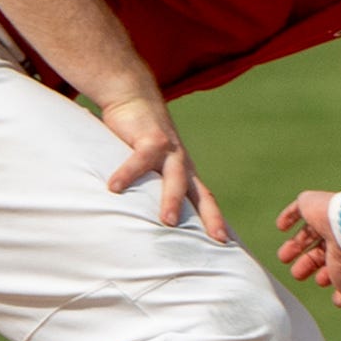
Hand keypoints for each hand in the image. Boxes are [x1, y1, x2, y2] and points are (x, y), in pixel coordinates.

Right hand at [100, 94, 227, 240]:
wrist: (134, 96)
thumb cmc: (139, 138)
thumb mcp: (150, 165)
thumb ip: (149, 187)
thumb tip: (145, 218)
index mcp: (184, 172)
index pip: (206, 199)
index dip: (216, 220)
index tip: (226, 244)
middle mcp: (181, 163)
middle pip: (200, 193)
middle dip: (210, 216)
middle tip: (216, 239)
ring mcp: (168, 150)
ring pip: (175, 178)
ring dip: (172, 200)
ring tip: (167, 221)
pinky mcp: (149, 138)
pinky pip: (139, 159)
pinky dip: (127, 174)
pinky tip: (114, 187)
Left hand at [275, 192, 340, 307]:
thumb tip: (338, 301)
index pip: (337, 262)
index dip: (327, 273)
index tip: (320, 281)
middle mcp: (339, 234)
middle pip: (321, 248)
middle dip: (309, 262)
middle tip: (297, 274)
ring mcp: (326, 218)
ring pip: (308, 232)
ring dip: (296, 245)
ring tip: (283, 258)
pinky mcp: (312, 203)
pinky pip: (299, 208)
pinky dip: (289, 216)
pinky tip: (281, 227)